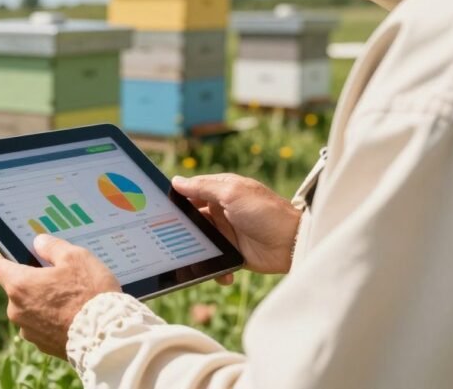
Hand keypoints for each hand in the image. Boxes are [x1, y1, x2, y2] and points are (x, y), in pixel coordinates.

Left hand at [0, 234, 120, 358]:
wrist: (106, 337)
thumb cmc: (90, 293)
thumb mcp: (76, 257)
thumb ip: (52, 247)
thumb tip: (38, 242)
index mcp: (20, 285)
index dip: (9, 257)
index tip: (23, 254)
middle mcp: (17, 310)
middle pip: (17, 289)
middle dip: (33, 281)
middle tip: (58, 276)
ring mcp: (29, 331)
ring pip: (30, 309)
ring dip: (43, 302)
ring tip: (70, 298)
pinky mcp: (43, 346)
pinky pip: (42, 327)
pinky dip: (52, 320)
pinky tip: (72, 315)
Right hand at [172, 174, 301, 282]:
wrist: (293, 243)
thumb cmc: (265, 211)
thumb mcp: (232, 193)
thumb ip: (203, 188)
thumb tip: (176, 181)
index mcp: (221, 192)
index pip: (192, 192)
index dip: (176, 199)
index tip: (158, 208)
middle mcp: (222, 211)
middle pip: (192, 218)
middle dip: (181, 228)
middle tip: (166, 237)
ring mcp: (227, 233)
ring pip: (200, 241)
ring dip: (195, 250)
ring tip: (188, 258)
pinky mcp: (233, 253)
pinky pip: (214, 260)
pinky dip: (213, 268)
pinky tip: (218, 272)